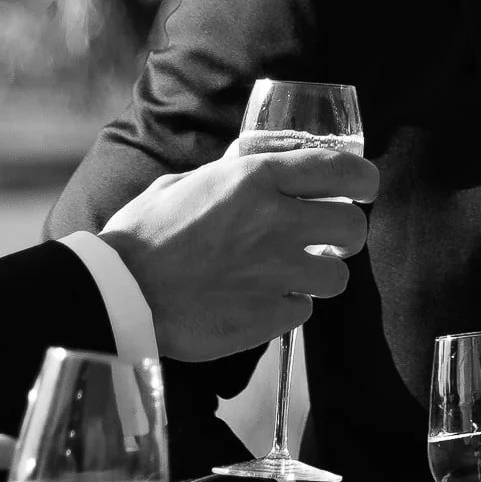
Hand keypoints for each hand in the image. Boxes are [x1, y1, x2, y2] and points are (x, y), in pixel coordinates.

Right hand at [99, 147, 379, 360]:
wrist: (117, 293)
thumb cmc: (144, 235)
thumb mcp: (187, 183)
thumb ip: (232, 175)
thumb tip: (258, 164)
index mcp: (255, 179)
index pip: (343, 171)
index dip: (364, 181)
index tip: (363, 190)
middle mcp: (276, 223)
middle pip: (354, 229)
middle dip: (347, 235)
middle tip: (327, 239)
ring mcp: (276, 274)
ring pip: (336, 277)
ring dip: (319, 275)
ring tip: (289, 274)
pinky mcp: (268, 317)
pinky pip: (303, 311)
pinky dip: (287, 307)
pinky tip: (259, 301)